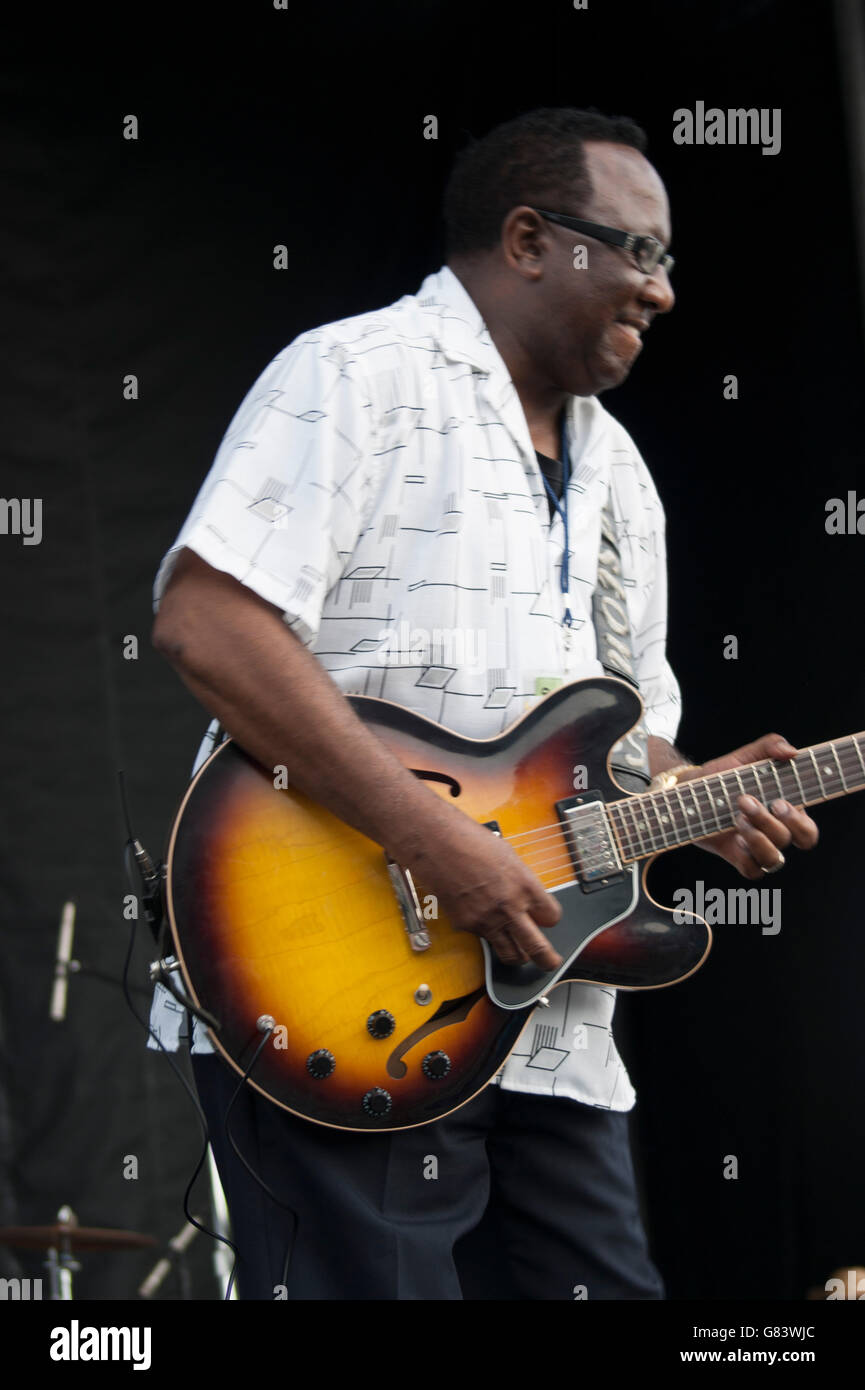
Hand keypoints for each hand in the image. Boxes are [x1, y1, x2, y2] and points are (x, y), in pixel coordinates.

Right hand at [402, 812, 562, 968]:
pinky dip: (488, 934)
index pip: (552, 917)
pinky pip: (484, 938)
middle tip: (551, 962)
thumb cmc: (471, 842)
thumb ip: (522, 883)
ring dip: (518, 956)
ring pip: (510, 954)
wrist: (437, 844)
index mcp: (525, 885)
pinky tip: (482, 916)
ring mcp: (486, 920)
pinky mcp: (466, 925)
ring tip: (521, 954)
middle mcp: (509, 907)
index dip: (550, 919)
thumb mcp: (509, 858)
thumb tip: (527, 900)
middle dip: (547, 959)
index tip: (547, 919)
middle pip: (537, 948)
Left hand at [678, 733, 819, 878]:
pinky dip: (747, 857)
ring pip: (774, 859)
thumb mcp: (745, 755)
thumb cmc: (722, 774)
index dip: (800, 822)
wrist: (688, 790)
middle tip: (747, 801)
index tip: (779, 802)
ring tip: (737, 817)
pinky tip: (734, 838)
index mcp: (785, 811)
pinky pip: (753, 871)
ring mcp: (757, 846)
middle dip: (774, 823)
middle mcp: (775, 832)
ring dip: (758, 838)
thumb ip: (770, 746)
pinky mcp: (737, 856)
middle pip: (792, 841)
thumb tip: (792, 752)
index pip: (808, 830)